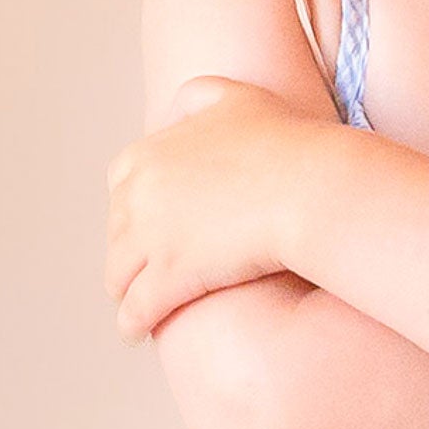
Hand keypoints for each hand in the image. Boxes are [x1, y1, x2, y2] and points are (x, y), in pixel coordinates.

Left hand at [104, 75, 306, 343]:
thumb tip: (176, 109)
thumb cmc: (286, 142)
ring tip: (135, 305)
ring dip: (125, 290)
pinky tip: (138, 332)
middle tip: (141, 266)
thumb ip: (198, 96)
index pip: (121, 184)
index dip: (134, 206)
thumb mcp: (237, 97)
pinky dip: (132, 323)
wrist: (312, 187)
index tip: (150, 221)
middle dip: (127, 250)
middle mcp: (138, 196)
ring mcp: (150, 240)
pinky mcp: (169, 280)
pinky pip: (135, 310)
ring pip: (118, 275)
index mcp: (147, 154)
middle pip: (116, 232)